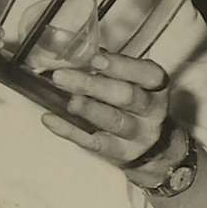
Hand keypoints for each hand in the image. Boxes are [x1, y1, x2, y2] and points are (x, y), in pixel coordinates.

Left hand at [41, 51, 176, 185]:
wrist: (149, 145)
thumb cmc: (132, 103)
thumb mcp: (131, 81)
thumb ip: (110, 68)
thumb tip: (77, 54)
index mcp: (155, 87)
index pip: (148, 74)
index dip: (122, 66)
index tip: (95, 59)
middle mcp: (151, 111)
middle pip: (126, 97)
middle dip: (93, 86)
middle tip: (62, 76)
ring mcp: (137, 135)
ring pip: (114, 121)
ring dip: (88, 109)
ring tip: (68, 100)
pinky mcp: (120, 153)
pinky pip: (94, 143)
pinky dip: (69, 130)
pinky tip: (50, 119)